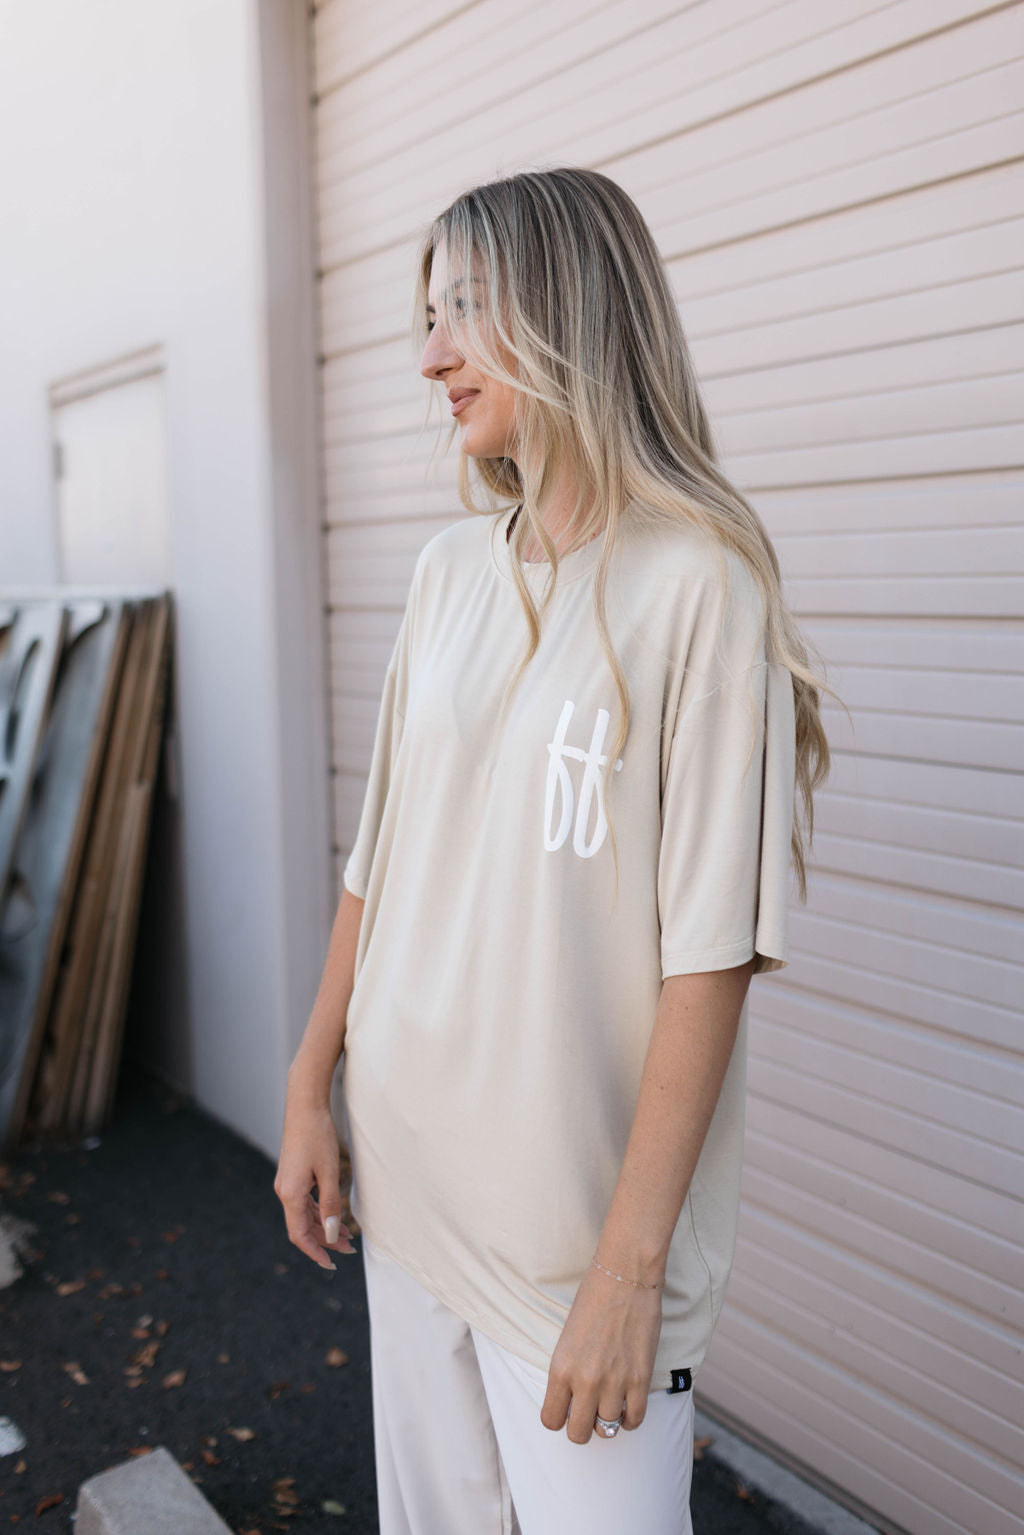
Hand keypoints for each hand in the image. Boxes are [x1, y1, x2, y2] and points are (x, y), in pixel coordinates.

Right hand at [274, 1089, 355, 1269]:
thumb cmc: (316, 1135)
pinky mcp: (292, 1176)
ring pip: (303, 1215)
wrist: (304, 1106)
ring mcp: (287, 1184)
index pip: (300, 1235)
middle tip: (349, 1248)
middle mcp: (284, 1191)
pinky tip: (333, 1215)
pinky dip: (318, 1212)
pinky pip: (304, 1202)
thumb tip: (329, 1233)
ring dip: (322, 1227)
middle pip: (302, 1227)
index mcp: (290, 1194)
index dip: (315, 1252)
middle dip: (324, 1241)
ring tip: (346, 1235)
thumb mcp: (328, 1172)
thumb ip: (330, 1204)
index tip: (331, 1264)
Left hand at [540, 1261, 662, 1442]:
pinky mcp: (640, 1379)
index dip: (558, 1418)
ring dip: (608, 1420)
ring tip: (610, 1403)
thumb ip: (568, 1372)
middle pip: (579, 1433)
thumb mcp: (567, 1339)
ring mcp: (615, 1382)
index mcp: (560, 1368)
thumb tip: (573, 1400)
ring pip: (608, 1431)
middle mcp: (585, 1381)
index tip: (566, 1410)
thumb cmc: (593, 1300)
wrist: (625, 1276)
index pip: (551, 1420)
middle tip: (588, 1411)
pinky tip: (627, 1403)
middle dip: (582, 1427)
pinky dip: (630, 1418)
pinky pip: (634, 1420)